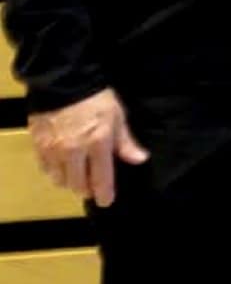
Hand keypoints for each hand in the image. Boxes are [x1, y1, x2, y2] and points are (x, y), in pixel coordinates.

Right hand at [27, 88, 149, 205]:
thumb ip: (126, 142)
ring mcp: (53, 150)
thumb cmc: (96, 98)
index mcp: (97, 144)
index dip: (104, 193)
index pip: (101, 178)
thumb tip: (140, 159)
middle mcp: (74, 152)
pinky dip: (54, 172)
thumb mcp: (118, 117)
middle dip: (86, 189)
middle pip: (78, 185)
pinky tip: (61, 166)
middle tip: (92, 186)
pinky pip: (45, 168)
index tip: (106, 201)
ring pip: (60, 180)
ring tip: (77, 175)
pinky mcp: (38, 145)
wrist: (64, 82)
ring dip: (69, 182)